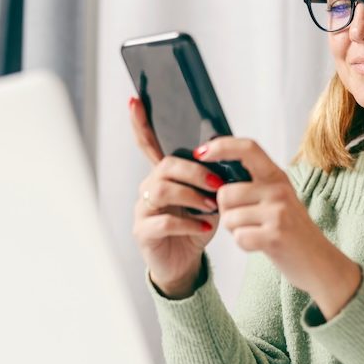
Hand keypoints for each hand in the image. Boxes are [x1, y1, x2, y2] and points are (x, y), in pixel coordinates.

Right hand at [129, 98, 221, 297]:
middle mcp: (148, 188)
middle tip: (218, 185)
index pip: (148, 144)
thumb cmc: (197, 226)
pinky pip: (163, 221)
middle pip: (165, 166)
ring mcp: (143, 209)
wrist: (186, 263)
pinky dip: (189, 223)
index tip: (135, 101)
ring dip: (191, 196)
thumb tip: (228, 156)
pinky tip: (205, 227)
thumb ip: (212, 177)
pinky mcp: (143, 232)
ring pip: (161, 190)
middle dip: (194, 172)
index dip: (140, 123)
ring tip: (212, 206)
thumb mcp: (209, 198)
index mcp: (163, 175)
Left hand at [194, 137, 360, 317]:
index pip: (247, 148)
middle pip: (225, 193)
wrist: (319, 262)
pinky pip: (239, 237)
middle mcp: (278, 189)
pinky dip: (244, 245)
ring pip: (229, 218)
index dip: (221, 146)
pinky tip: (261, 245)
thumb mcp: (278, 198)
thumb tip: (215, 173)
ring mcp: (278, 212)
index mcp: (277, 176)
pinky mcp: (275, 236)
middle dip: (225, 211)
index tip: (201, 153)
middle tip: (245, 220)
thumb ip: (254, 184)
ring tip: (257, 232)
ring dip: (235, 230)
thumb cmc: (291, 231)